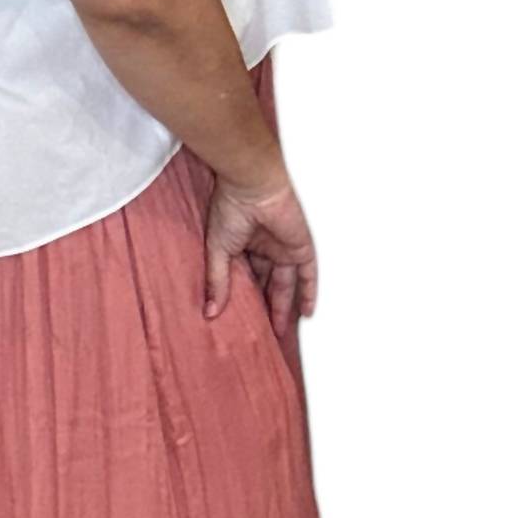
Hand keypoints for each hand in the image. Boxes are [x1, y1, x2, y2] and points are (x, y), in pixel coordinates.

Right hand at [203, 173, 317, 337]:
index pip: (246, 277)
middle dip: (265, 307)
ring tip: (280, 332)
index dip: (244, 298)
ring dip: (285, 307)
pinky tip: (307, 313)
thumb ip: (218, 281)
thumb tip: (210, 312)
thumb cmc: (231, 208)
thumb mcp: (218, 250)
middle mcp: (264, 247)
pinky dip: (308, 293)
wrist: (252, 185)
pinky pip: (308, 274)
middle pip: (267, 283)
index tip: (240, 320)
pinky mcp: (300, 247)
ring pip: (286, 283)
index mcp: (242, 244)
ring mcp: (283, 247)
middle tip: (261, 332)